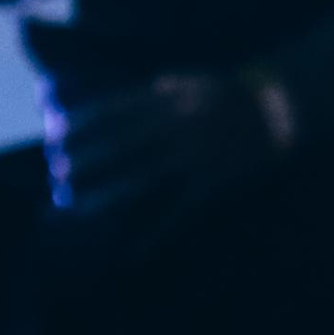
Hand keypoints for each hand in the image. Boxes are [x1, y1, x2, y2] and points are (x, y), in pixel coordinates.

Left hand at [45, 67, 289, 266]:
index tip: (58, 134)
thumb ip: (153, 93)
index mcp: (166, 99)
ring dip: (107, 195)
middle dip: (86, 161)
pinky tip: (133, 252)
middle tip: (57, 173)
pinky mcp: (208, 185)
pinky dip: (153, 235)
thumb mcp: (187, 82)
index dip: (82, 124)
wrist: (275, 108)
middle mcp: (173, 127)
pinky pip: (176, 213)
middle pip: (119, 146)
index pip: (113, 111)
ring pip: (140, 180)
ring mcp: (191, 158)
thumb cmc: (227, 93)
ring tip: (78, 207)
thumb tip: (116, 106)